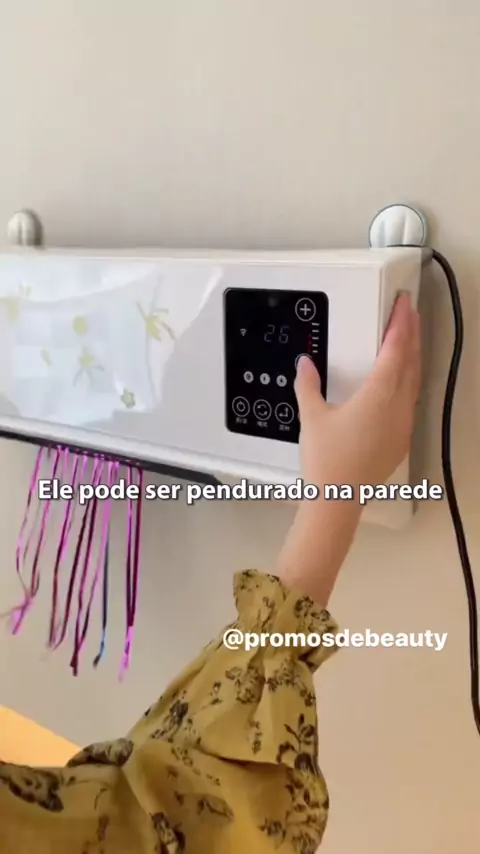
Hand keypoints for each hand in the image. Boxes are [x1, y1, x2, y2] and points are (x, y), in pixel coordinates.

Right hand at [295, 291, 420, 491]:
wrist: (338, 499)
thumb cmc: (326, 460)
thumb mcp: (311, 416)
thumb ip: (308, 385)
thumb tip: (305, 364)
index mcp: (378, 394)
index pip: (396, 349)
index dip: (402, 324)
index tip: (405, 305)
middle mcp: (397, 406)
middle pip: (411, 361)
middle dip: (412, 334)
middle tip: (410, 313)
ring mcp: (402, 423)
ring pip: (415, 381)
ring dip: (412, 357)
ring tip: (409, 340)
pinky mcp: (401, 438)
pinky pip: (411, 400)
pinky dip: (409, 381)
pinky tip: (402, 380)